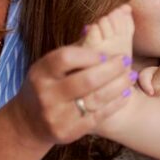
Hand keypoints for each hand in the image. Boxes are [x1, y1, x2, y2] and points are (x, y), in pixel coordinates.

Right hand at [14, 44, 133, 144]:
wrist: (28, 123)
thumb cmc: (46, 86)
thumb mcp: (49, 67)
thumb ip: (73, 51)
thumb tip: (96, 27)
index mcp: (40, 73)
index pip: (66, 58)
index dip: (89, 54)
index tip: (106, 53)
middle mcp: (46, 94)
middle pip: (86, 80)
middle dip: (111, 69)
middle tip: (126, 60)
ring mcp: (56, 115)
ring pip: (95, 99)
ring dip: (118, 86)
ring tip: (131, 76)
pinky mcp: (67, 132)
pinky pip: (98, 116)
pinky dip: (115, 104)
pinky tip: (125, 94)